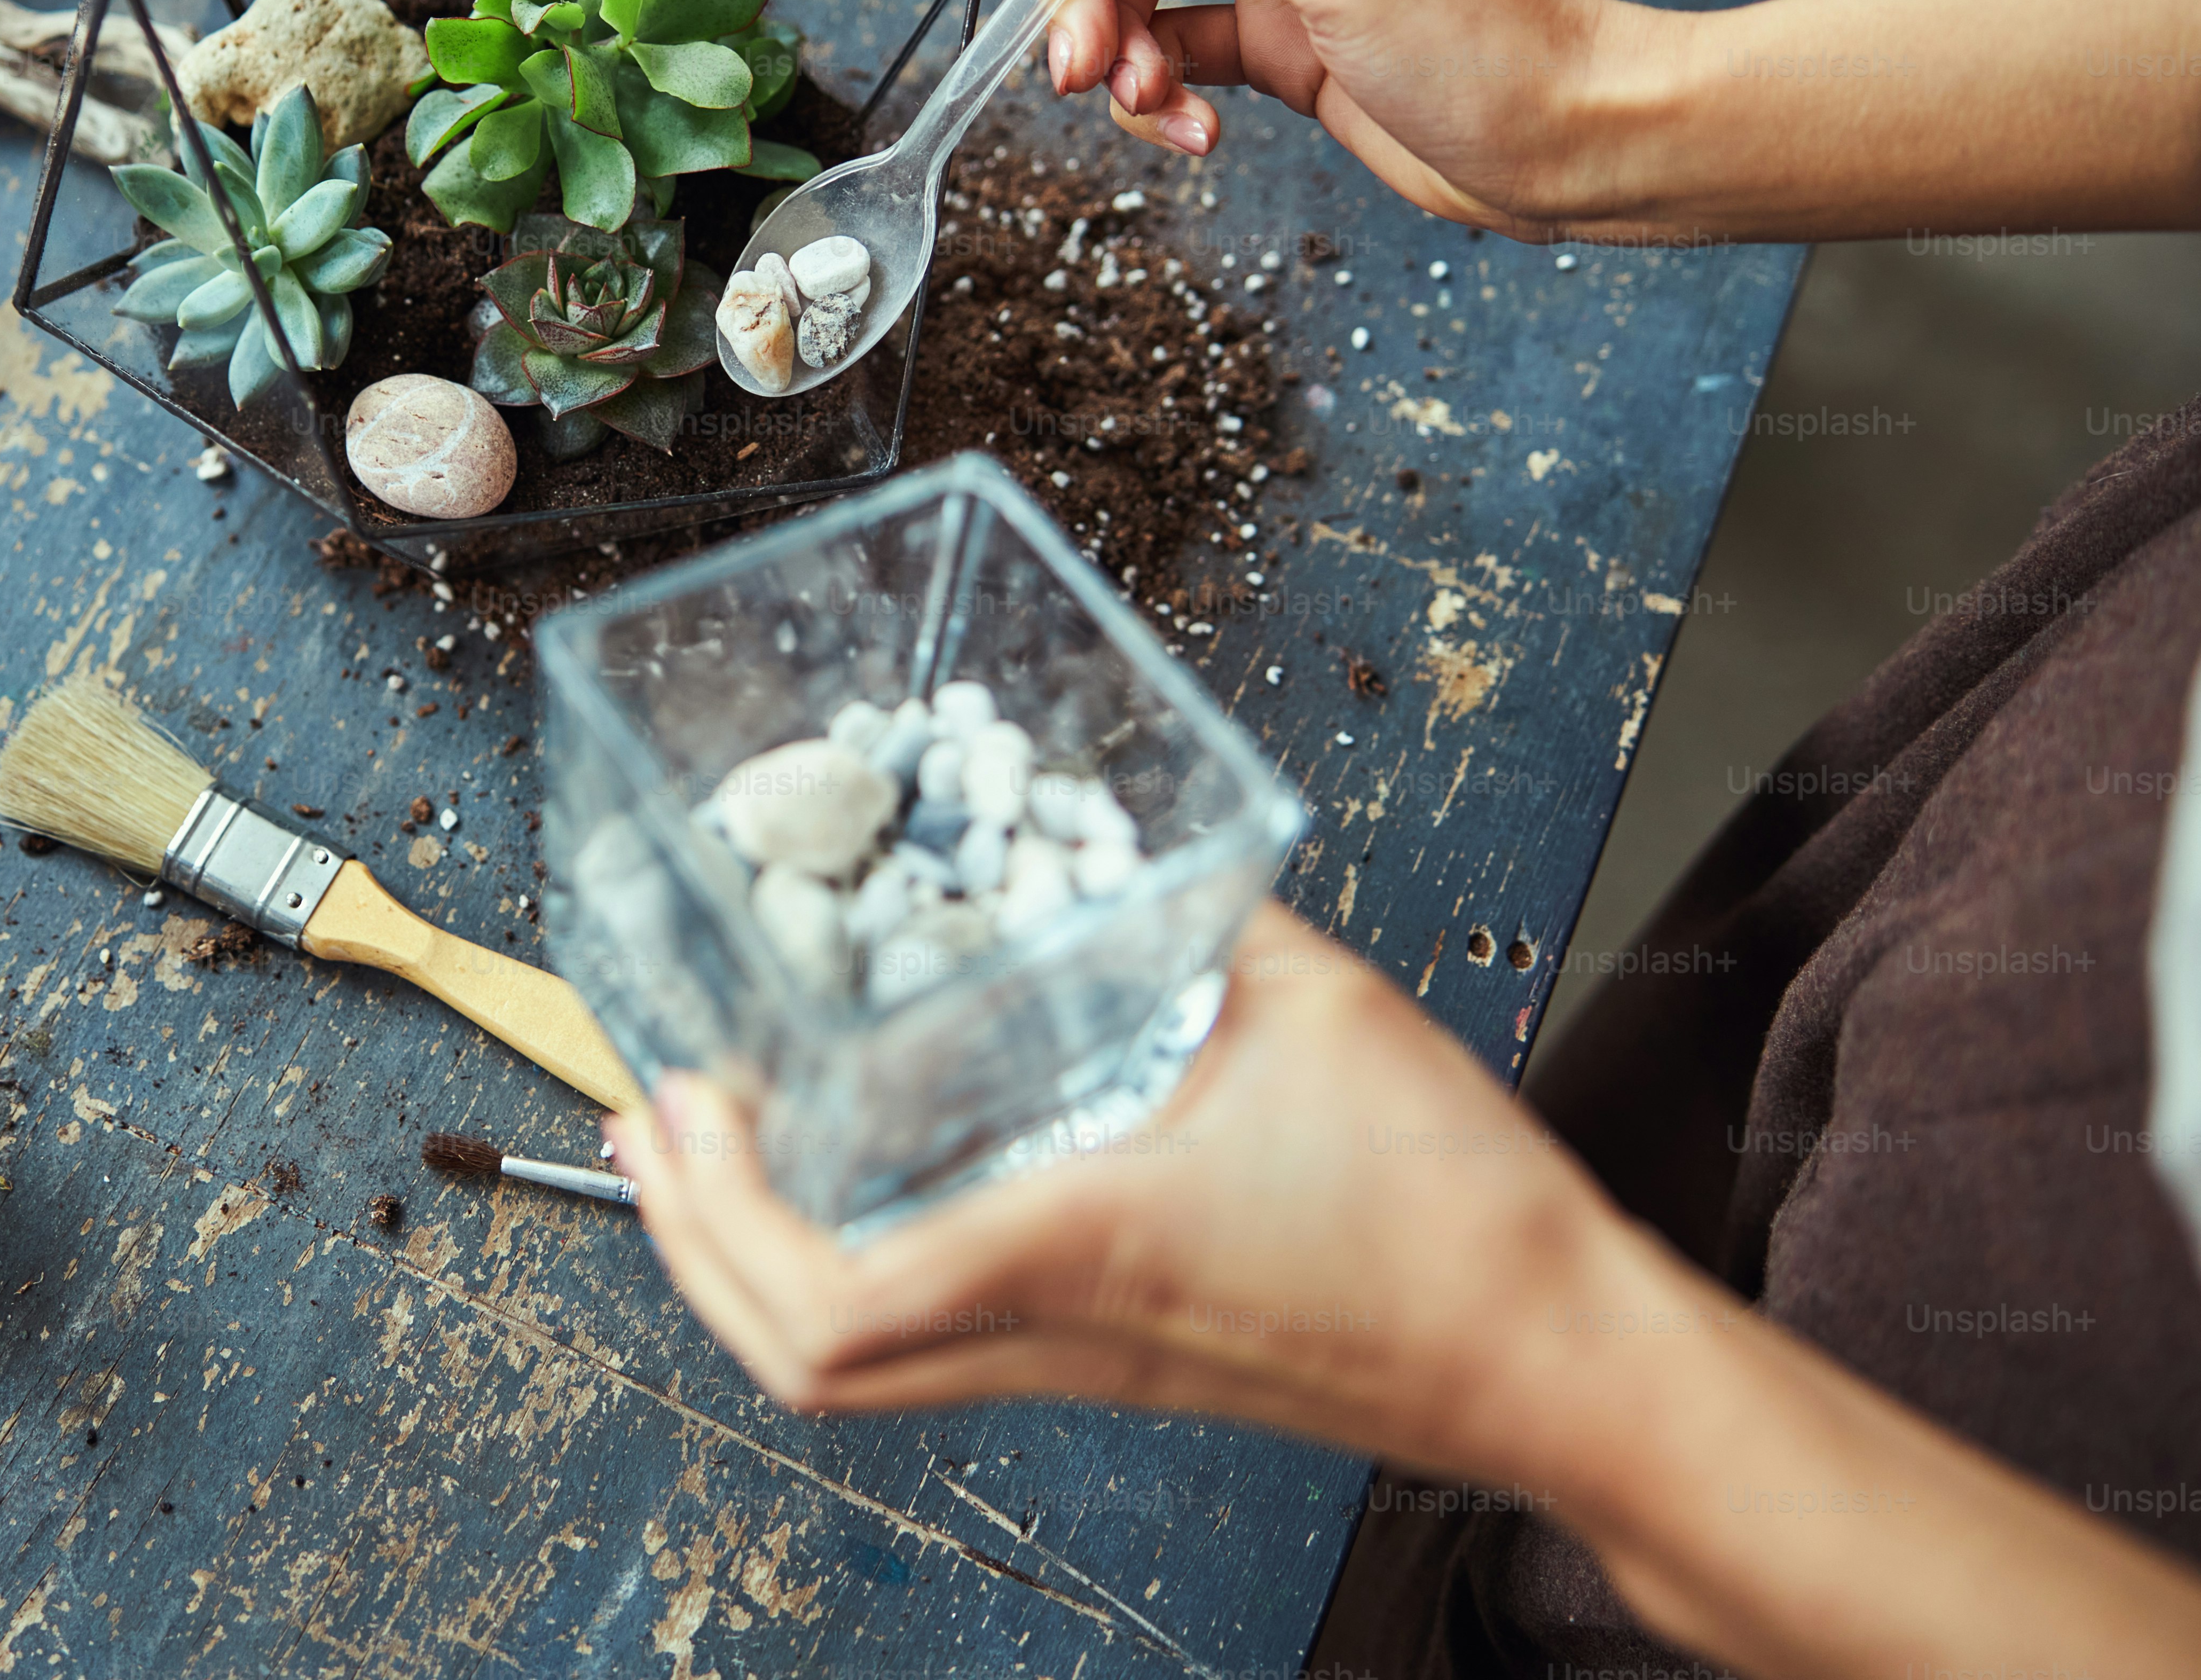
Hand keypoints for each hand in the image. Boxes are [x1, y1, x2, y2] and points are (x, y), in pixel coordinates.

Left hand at [605, 904, 1629, 1479]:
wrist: (1551, 1364)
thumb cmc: (1453, 1214)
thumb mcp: (1316, 1005)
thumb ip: (1196, 910)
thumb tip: (1106, 832)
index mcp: (1078, 1247)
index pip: (838, 1304)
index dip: (719, 1212)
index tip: (683, 1095)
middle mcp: (1054, 1330)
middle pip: (804, 1359)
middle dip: (687, 1241)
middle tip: (649, 1116)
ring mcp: (1079, 1364)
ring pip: (856, 1368)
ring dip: (748, 1261)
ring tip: (711, 1144)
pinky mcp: (1113, 1365)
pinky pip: (932, 1341)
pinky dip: (846, 1264)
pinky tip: (853, 1176)